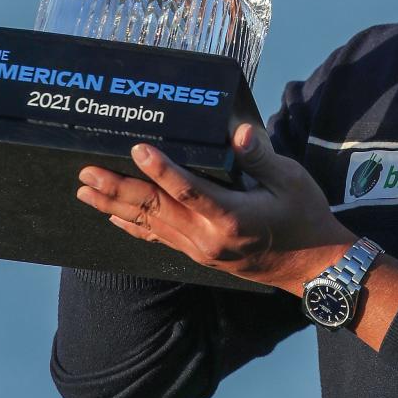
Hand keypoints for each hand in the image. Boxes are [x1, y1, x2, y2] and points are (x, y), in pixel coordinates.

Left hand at [75, 122, 353, 293]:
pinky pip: (158, 239)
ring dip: (115, 207)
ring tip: (85, 191)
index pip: (188, 190)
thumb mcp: (291, 180)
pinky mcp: (199, 254)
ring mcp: (200, 249)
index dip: (161, 169)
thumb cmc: (305, 217)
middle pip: (155, 209)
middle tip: (87, 172)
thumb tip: (239, 131)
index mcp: (231, 217)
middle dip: (118, 189)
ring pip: (149, 225)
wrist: (313, 266)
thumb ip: (260, 157)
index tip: (136, 149)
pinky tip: (113, 217)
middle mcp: (208, 237)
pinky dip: (132, 226)